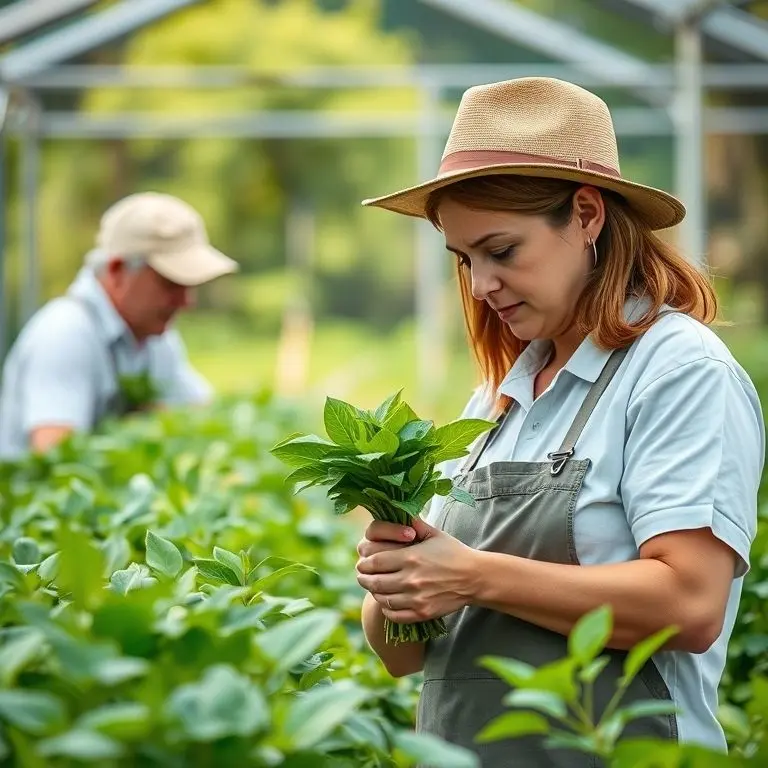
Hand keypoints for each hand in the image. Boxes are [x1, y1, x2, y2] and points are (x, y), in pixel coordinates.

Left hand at [356, 517, 479, 623]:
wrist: (474, 577)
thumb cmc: (453, 552)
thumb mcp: (433, 534)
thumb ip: (413, 524)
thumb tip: (396, 511)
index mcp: (411, 558)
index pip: (375, 562)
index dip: (365, 563)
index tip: (362, 563)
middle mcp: (411, 579)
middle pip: (375, 582)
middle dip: (364, 578)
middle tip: (362, 576)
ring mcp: (416, 599)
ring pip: (383, 599)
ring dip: (374, 593)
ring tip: (373, 588)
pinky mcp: (422, 613)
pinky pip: (395, 615)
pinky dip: (387, 609)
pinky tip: (388, 602)